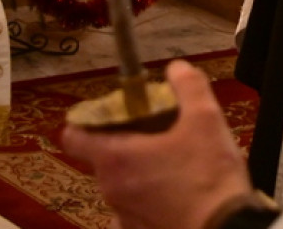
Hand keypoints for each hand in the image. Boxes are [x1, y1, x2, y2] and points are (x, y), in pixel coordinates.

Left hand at [62, 60, 256, 228]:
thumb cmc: (208, 173)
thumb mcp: (206, 117)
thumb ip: (188, 85)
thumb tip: (176, 68)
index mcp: (115, 158)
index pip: (74, 136)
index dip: (88, 119)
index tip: (112, 110)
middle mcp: (110, 189)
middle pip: (103, 155)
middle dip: (126, 137)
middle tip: (158, 126)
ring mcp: (122, 216)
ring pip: (120, 182)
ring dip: (138, 167)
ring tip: (173, 157)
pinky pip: (134, 206)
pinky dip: (147, 194)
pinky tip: (175, 189)